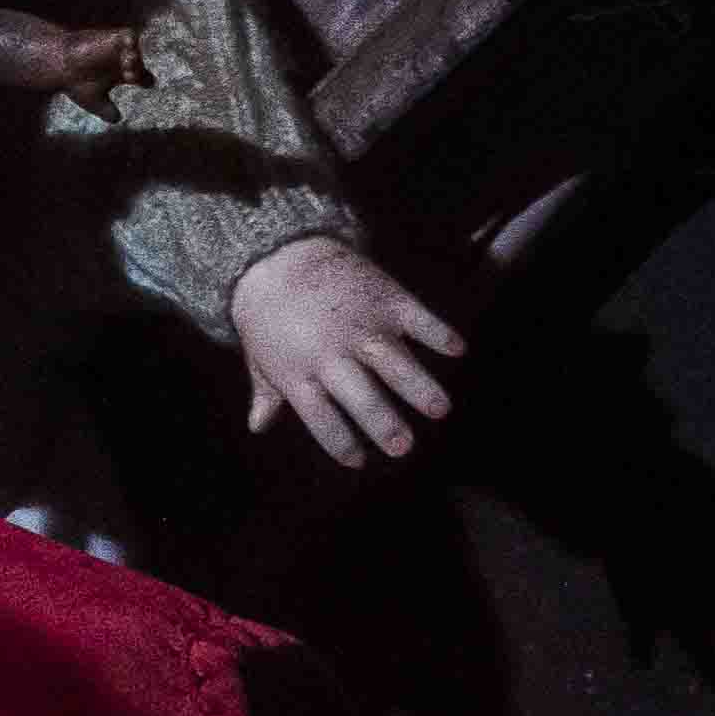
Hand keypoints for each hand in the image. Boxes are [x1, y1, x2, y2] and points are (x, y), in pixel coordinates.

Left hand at [232, 236, 460, 464]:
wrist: (277, 254)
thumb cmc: (268, 314)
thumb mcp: (260, 355)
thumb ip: (267, 392)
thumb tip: (258, 425)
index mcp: (298, 374)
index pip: (322, 420)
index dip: (341, 443)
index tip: (360, 461)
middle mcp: (331, 353)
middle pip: (361, 397)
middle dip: (384, 424)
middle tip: (403, 447)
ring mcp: (360, 324)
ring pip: (395, 362)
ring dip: (420, 387)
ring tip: (440, 410)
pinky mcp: (383, 297)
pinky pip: (416, 318)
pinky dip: (437, 332)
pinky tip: (456, 349)